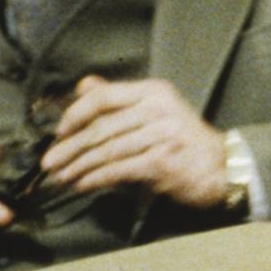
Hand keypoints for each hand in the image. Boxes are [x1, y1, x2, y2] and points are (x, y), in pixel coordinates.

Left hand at [41, 76, 227, 208]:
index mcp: (154, 92)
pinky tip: (83, 184)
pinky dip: (97, 178)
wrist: (220, 166)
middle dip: (71, 146)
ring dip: (79, 166)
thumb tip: (84, 86)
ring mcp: (162, 135)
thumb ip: (118, 98)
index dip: (76, 113)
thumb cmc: (182, 139)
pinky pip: (120, 169)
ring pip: (107, 150)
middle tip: (50, 161)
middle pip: (102, 127)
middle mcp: (158, 109)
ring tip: (62, 176)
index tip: (60, 131)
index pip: (105, 96)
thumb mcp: (154, 109)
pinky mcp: (163, 161)